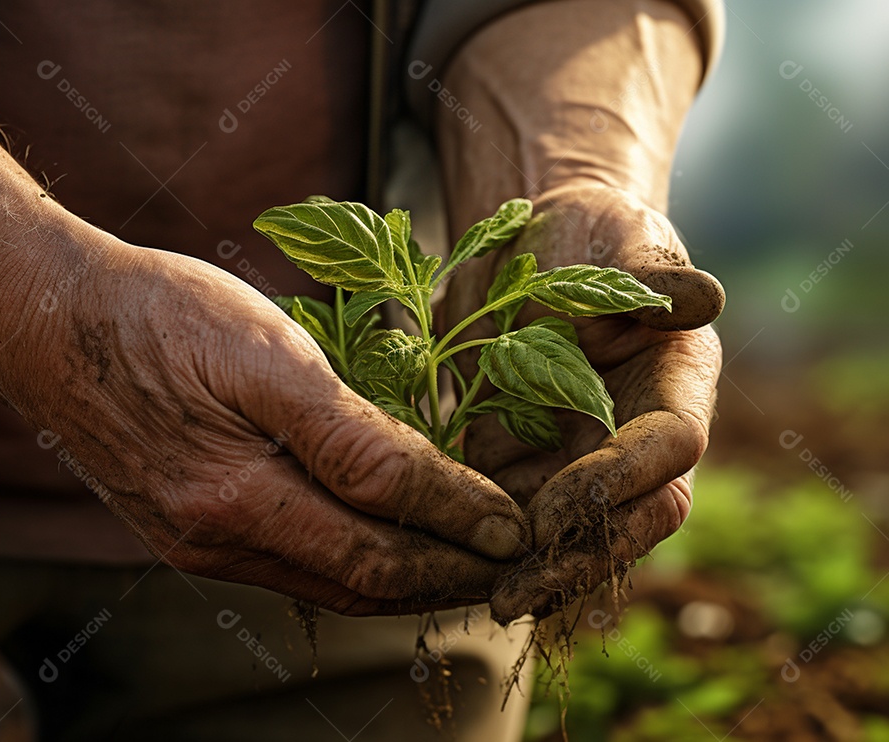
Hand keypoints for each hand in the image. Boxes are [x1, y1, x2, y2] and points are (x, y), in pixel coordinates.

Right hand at [22, 243, 527, 615]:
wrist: (43, 315)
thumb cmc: (157, 314)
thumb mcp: (266, 354)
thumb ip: (352, 434)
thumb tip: (436, 487)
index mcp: (237, 500)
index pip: (380, 544)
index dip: (456, 538)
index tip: (515, 533)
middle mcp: (216, 540)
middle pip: (358, 584)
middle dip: (442, 578)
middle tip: (507, 565)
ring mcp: (195, 542)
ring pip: (324, 582)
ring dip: (400, 579)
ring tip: (460, 563)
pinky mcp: (183, 529)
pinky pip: (286, 563)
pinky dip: (347, 562)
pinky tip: (376, 542)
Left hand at [440, 184, 723, 622]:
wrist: (541, 249)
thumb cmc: (594, 235)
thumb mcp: (624, 241)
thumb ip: (653, 273)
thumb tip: (700, 297)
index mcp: (674, 383)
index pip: (670, 447)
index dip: (621, 480)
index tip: (559, 506)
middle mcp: (634, 435)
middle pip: (625, 517)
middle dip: (573, 559)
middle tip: (514, 593)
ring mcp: (579, 457)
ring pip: (567, 534)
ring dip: (527, 570)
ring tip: (475, 599)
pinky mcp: (524, 462)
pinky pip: (509, 514)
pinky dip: (484, 543)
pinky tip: (444, 565)